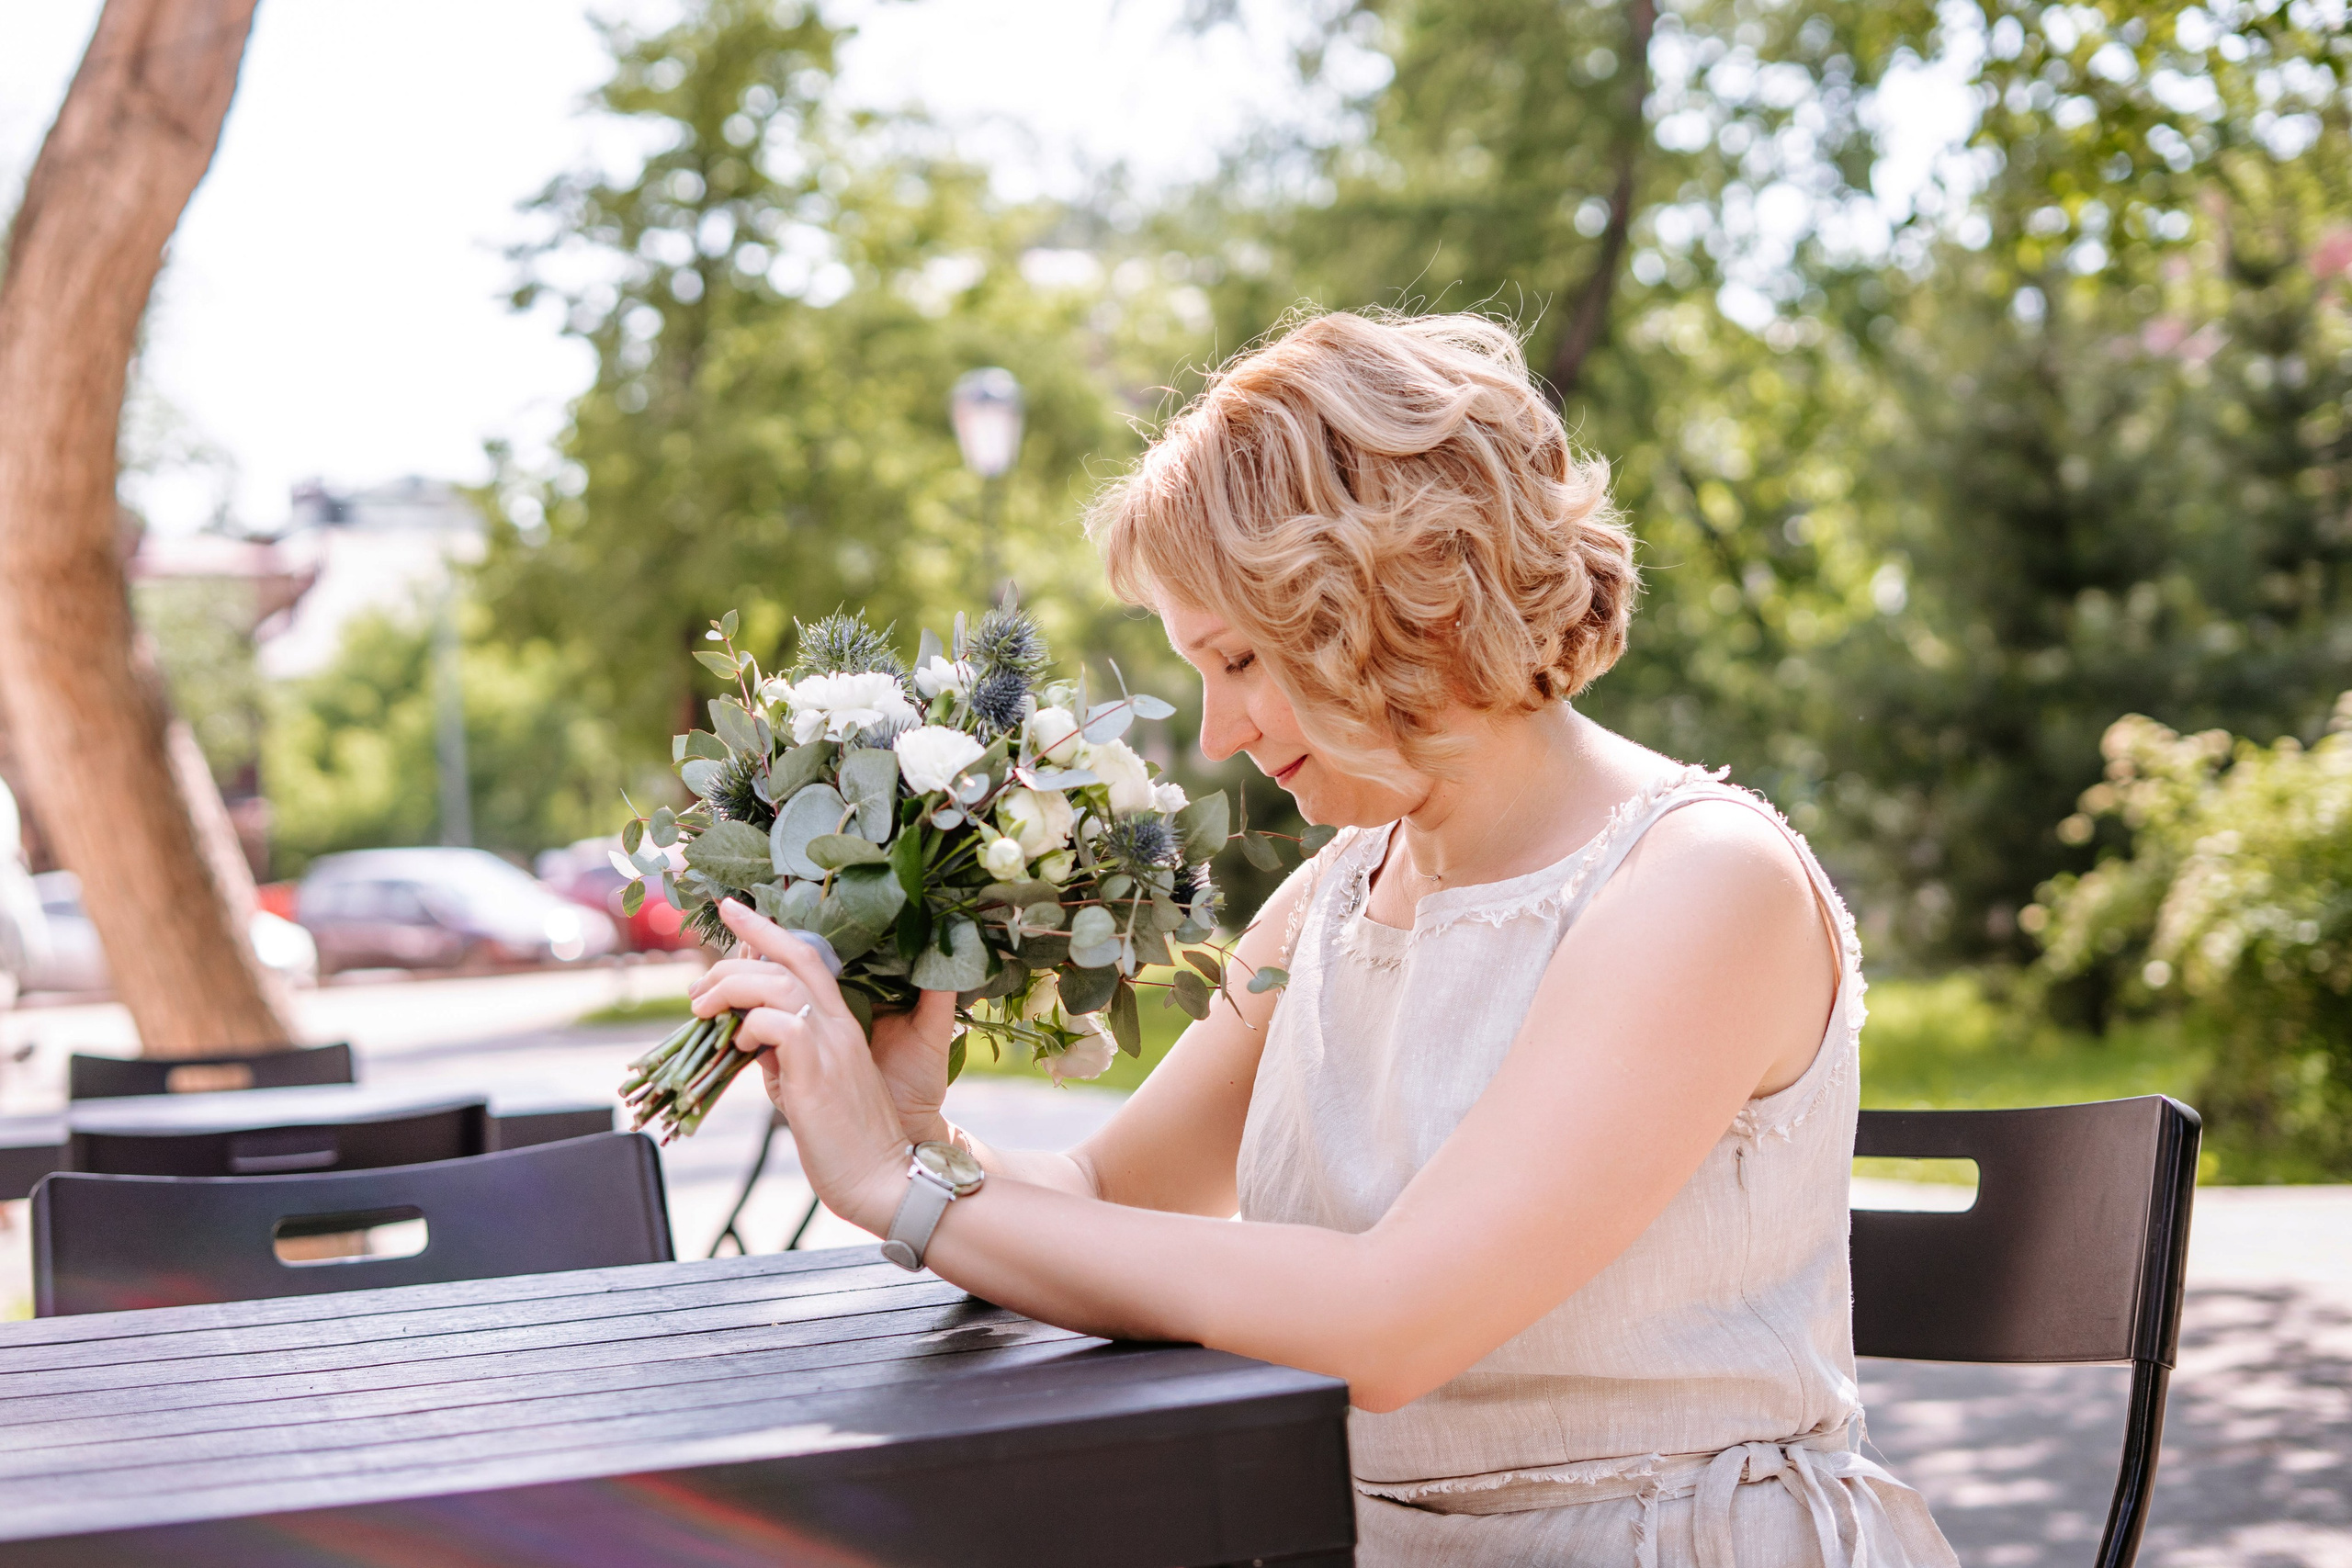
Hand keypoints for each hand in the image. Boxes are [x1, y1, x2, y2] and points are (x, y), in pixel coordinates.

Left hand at [688, 920, 960, 1149]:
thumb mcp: (806, 1087)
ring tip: (703, 1010)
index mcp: (840, 1024)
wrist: (883, 1180)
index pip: (804, 956)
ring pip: (779, 984)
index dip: (766, 928)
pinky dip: (749, 1026)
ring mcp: (833, 1046)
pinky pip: (780, 1026)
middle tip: (698, 987)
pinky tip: (737, 1046)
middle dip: (736, 954)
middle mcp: (840, 1025)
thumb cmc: (844, 1141)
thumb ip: (782, 1056)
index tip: (730, 908)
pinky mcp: (819, 1072)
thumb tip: (747, 1037)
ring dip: (731, 988)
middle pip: (790, 957)